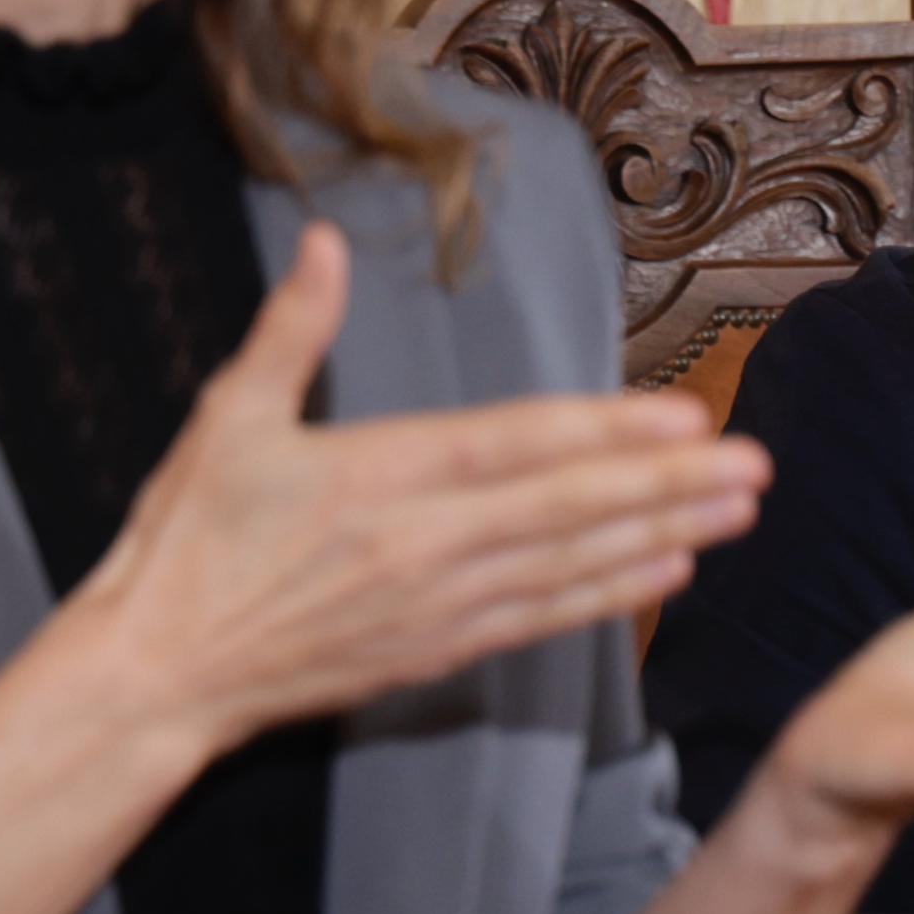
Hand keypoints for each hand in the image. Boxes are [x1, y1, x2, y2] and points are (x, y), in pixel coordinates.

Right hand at [45, 225, 770, 761]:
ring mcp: (437, 605)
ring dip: (663, 537)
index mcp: (377, 476)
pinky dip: (609, 596)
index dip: (606, 433)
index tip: (683, 416)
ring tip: (739, 512)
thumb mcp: (229, 420)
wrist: (158, 674)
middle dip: (669, 487)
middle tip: (755, 466)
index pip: (515, 448)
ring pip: (571, 567)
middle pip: (567, 510)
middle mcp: (422, 545)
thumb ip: (290, 330)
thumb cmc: (188, 540)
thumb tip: (321, 239)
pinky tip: (667, 571)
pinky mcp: (438, 650)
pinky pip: (542, 620)